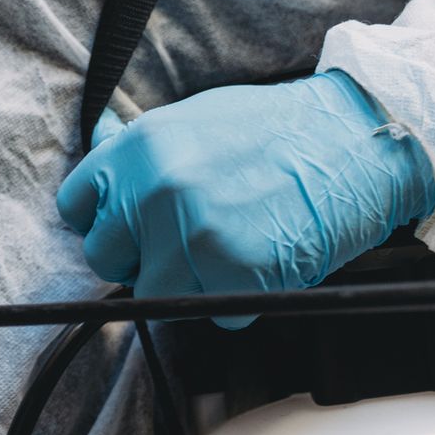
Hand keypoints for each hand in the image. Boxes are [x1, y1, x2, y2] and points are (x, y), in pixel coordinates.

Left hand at [55, 70, 434, 325]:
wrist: (357, 138)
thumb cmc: (280, 129)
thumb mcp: (194, 121)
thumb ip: (142, 153)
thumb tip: (100, 160)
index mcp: (140, 148)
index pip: (77, 207)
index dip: (104, 221)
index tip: (129, 227)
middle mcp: (157, 192)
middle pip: (107, 259)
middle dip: (141, 259)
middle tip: (186, 243)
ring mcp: (195, 236)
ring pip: (156, 296)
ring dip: (190, 285)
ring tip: (232, 250)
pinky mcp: (236, 274)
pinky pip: (216, 313)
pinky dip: (239, 300)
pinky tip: (263, 260)